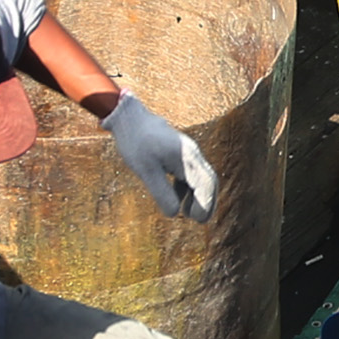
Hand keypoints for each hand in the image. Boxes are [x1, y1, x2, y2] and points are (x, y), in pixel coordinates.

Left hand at [103, 94, 216, 220]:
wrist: (130, 117)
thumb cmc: (136, 142)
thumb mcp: (146, 170)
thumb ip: (161, 192)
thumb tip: (174, 214)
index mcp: (187, 157)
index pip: (206, 183)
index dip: (205, 203)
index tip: (197, 219)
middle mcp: (192, 154)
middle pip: (209, 180)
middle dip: (207, 202)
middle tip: (200, 221)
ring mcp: (187, 153)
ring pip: (201, 177)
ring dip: (198, 196)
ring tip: (188, 214)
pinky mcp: (179, 154)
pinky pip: (190, 174)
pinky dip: (188, 189)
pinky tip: (178, 200)